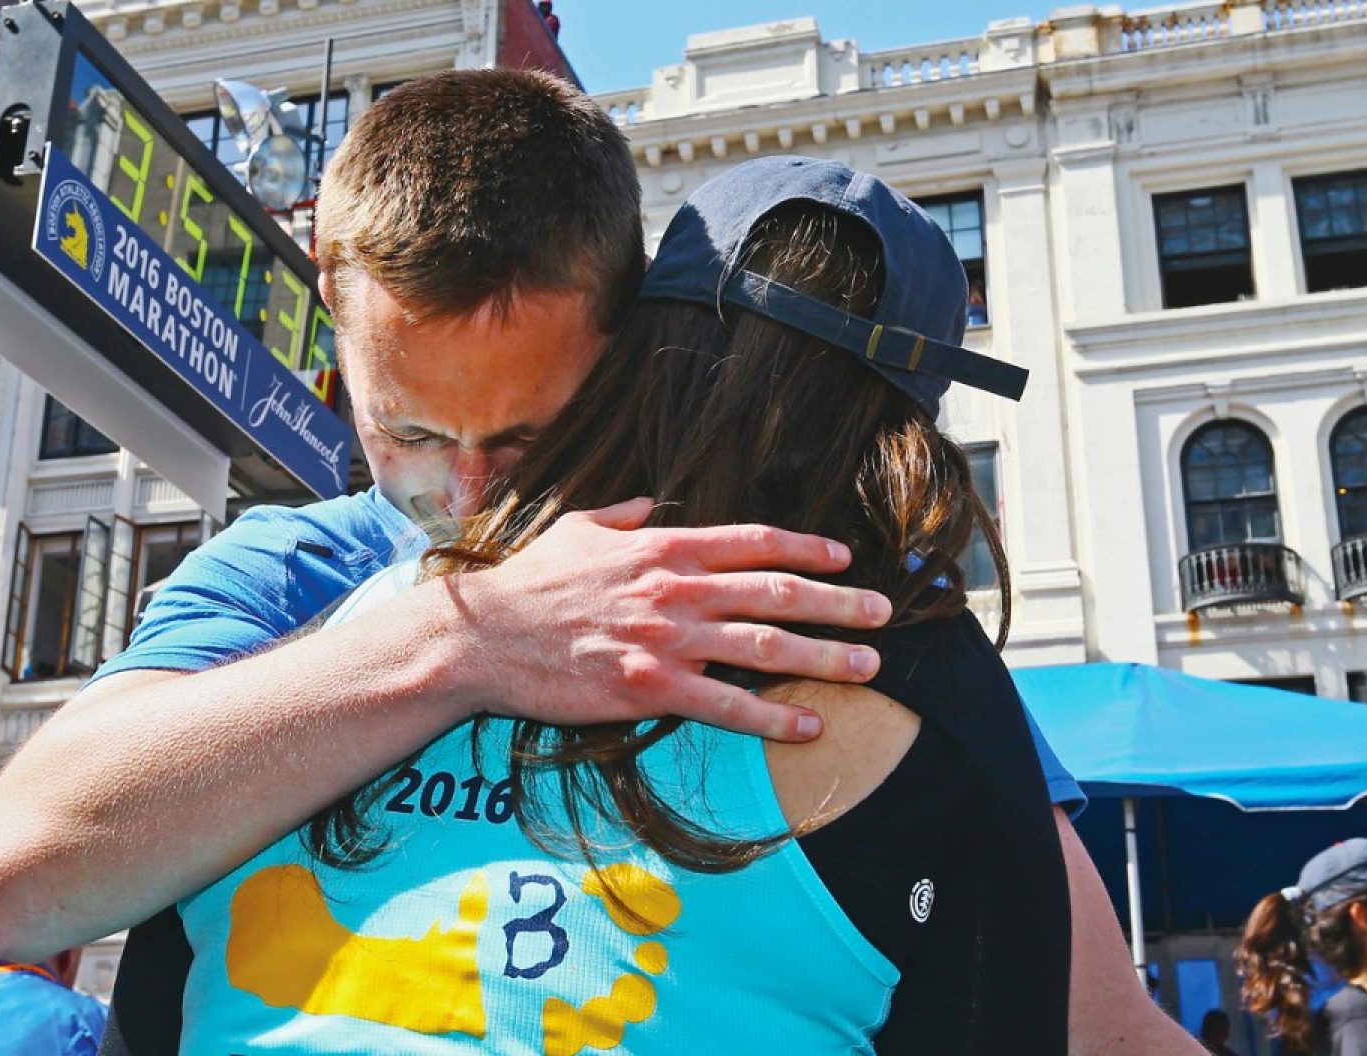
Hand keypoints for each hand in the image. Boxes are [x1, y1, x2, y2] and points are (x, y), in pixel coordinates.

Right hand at [443, 497, 892, 741]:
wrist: (484, 637)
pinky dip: (773, 715)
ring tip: (867, 667)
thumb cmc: (528, 583)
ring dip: (824, 656)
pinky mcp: (650, 688)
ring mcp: (666, 639)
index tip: (843, 560)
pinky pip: (726, 704)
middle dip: (838, 602)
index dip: (806, 550)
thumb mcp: (577, 529)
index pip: (753, 542)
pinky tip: (807, 724)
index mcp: (663, 548)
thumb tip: (647, 506)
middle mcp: (675, 589)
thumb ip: (622, 517)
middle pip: (776, 592)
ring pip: (764, 646)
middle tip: (881, 614)